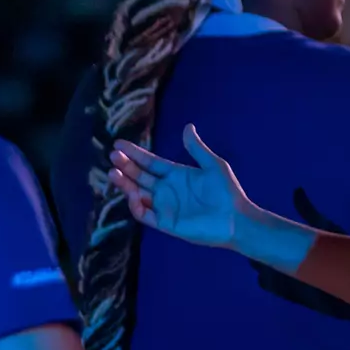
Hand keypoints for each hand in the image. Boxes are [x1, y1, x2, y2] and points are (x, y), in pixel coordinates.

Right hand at [109, 125, 250, 248]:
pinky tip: (132, 194)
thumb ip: (197, 149)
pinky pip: (144, 214)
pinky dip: (135, 205)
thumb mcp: (213, 165)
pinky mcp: (165, 222)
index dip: (134, 154)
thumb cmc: (227, 193)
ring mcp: (164, 206)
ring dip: (124, 184)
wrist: (236, 220)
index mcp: (176, 175)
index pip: (150, 162)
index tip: (118, 144)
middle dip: (125, 166)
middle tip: (113, 156)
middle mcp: (166, 190)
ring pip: (137, 194)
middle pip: (139, 176)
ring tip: (114, 173)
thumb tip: (188, 126)